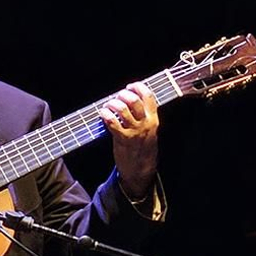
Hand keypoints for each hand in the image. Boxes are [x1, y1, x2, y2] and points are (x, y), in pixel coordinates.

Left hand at [100, 81, 160, 199]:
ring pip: (122, 110)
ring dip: (112, 104)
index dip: (138, 87)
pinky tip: (103, 114)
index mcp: (153, 119)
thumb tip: (129, 101)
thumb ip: (143, 117)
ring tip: (108, 105)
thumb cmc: (143, 149)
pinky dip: (106, 115)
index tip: (130, 86)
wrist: (141, 170)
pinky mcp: (123, 139)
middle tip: (117, 97)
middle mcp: (145, 124)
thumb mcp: (149, 131)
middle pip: (134, 101)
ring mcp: (134, 132)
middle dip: (123, 94)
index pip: (149, 97)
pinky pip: (112, 122)